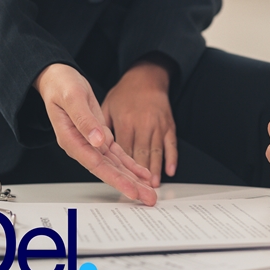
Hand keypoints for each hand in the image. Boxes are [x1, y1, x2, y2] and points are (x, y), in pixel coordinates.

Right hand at [34, 63, 155, 205]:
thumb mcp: (72, 98)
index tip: (132, 190)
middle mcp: (82, 147)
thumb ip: (84, 121)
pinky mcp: (100, 137)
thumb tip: (97, 141)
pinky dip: (131, 165)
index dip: (116, 179)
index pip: (97, 165)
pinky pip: (117, 156)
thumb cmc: (62, 86)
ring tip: (149, 192)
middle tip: (148, 198)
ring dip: (133, 179)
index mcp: (72, 140)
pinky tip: (142, 175)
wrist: (58, 79)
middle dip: (130, 185)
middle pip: (109, 171)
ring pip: (115, 166)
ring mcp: (91, 144)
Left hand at [101, 60, 176, 187]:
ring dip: (154, 171)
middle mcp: (143, 124)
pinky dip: (170, 159)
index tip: (121, 183)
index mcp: (125, 121)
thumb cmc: (125, 93)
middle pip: (140, 155)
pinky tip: (168, 171)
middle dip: (139, 177)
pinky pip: (171, 144)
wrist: (147, 77)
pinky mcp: (168, 125)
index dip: (121, 169)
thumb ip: (100, 126)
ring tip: (152, 187)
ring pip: (155, 152)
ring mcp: (158, 125)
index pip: (122, 151)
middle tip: (140, 192)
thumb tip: (98, 145)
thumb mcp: (107, 106)